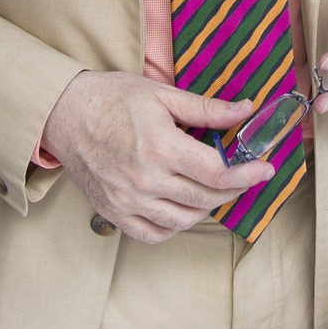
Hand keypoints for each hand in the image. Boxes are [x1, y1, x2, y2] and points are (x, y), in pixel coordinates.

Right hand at [40, 72, 272, 242]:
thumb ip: (206, 108)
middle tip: (244, 176)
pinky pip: (154, 234)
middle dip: (234, 189)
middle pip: (206, 199)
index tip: (264, 169)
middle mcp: (145, 180)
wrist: (64, 113)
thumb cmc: (111, 99)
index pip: (217, 173)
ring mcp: (128, 200)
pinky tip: (182, 207)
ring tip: (212, 188)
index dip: (247, 174)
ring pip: (184, 221)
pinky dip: (175, 226)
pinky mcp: (114, 212)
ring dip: (207, 207)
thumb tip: (245, 110)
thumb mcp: (162, 94)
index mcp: (160, 147)